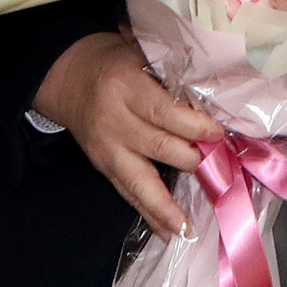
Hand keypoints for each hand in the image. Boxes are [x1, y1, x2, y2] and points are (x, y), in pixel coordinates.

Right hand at [30, 31, 219, 238]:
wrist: (68, 78)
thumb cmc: (114, 62)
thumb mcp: (140, 53)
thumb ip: (173, 75)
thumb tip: (217, 97)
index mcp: (125, 87)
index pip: (163, 111)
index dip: (193, 125)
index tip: (218, 133)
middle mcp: (114, 121)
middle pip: (157, 147)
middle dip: (191, 159)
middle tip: (218, 165)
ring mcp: (107, 149)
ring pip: (139, 182)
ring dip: (165, 207)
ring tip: (187, 228)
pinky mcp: (103, 167)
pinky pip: (128, 194)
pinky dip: (149, 214)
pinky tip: (168, 233)